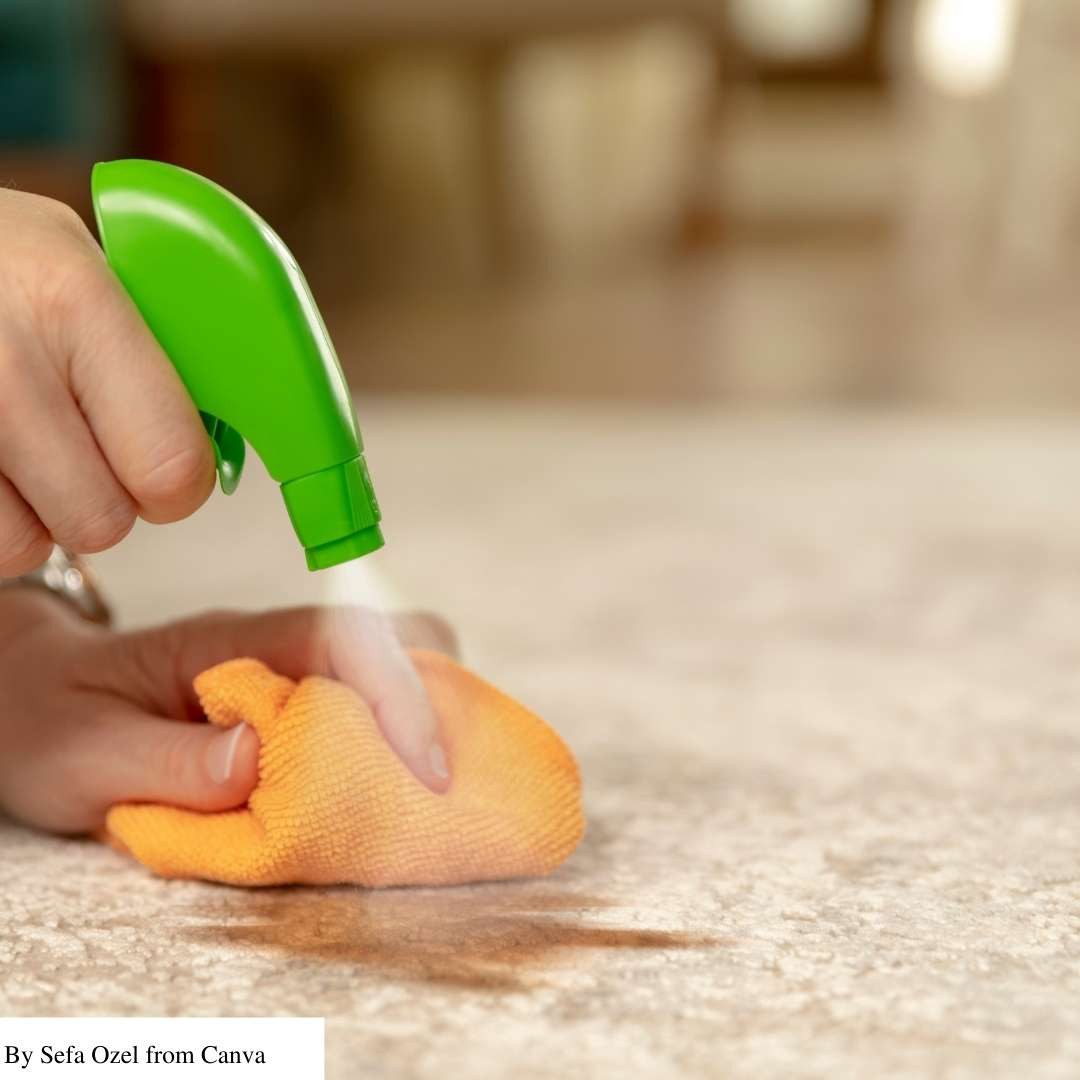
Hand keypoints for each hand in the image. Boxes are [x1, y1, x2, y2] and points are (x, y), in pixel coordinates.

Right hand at [0, 190, 215, 576]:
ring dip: (42, 512)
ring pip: (31, 545)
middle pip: (103, 522)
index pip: (172, 466)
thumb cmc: (9, 266)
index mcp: (78, 303)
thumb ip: (152, 354)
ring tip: (29, 443)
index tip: (168, 461)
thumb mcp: (85, 271)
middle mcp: (6, 361)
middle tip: (87, 447)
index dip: (179, 481)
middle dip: (108, 497)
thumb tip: (218, 444)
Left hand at [0, 590, 458, 832]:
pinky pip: (372, 709)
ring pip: (394, 670)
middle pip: (393, 638)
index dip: (398, 694)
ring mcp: (292, 672)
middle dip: (438, 698)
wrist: (39, 698)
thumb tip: (257, 762)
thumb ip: (167, 759)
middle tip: (447, 781)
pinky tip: (394, 791)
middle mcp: (275, 646)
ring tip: (432, 793)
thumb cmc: (54, 720)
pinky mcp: (299, 704)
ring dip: (428, 724)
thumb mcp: (84, 754)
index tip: (429, 771)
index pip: (340, 638)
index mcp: (229, 643)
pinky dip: (401, 745)